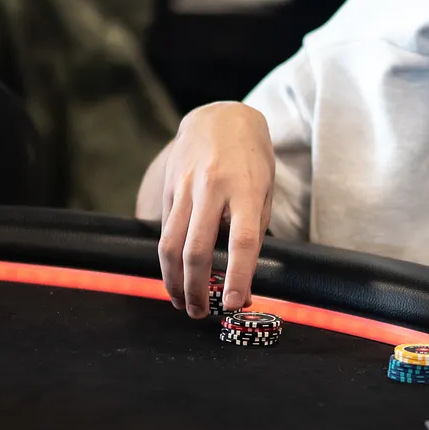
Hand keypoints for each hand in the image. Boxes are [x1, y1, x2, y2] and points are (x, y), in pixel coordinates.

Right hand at [142, 103, 274, 318]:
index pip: (243, 242)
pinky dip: (168, 259)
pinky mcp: (168, 187)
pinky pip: (164, 230)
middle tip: (200, 313)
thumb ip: (253, 229)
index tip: (236, 304)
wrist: (220, 116)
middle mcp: (212, 188)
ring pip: (170, 244)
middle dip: (197, 289)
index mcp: (246, 189)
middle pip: (196, 249)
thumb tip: (242, 279)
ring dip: (174, 281)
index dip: (239, 277)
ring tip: (182, 302)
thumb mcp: (264, 190)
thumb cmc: (251, 159)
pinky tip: (174, 275)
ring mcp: (186, 187)